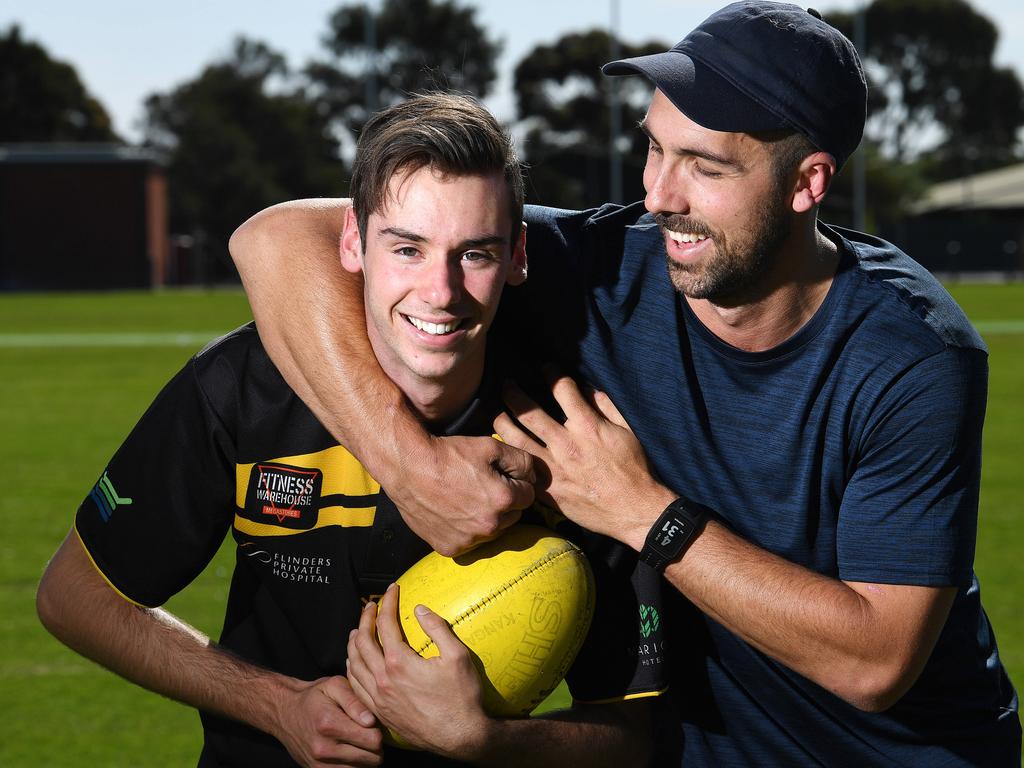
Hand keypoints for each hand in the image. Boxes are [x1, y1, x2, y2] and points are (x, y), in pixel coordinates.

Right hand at [271, 675, 383, 767]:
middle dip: (375, 747)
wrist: (285, 712)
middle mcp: (324, 748)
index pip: (372, 740)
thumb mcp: (335, 686)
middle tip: (368, 734)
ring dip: (366, 758)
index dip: (378, 732)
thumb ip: (355, 702)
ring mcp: (319, 764)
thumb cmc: (314, 696)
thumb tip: (371, 721)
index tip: (372, 725)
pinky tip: (349, 751)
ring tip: (358, 742)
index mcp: (330, 724)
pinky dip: (354, 765)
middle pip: (371, 759)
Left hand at [346, 584, 492, 759]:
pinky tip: (356, 664)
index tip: (393, 589)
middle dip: (365, 619)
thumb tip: (420, 609)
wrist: (461, 737)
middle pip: (362, 642)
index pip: (386, 624)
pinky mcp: (380, 713)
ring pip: (354, 665)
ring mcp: (379, 698)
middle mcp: (383, 680)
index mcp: (399, 663)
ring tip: (358, 630)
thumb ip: (437, 628)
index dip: (388, 602)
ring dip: (354, 643)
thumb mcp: (458, 657)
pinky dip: (352, 669)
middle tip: (371, 606)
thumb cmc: (462, 697)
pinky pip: (356, 687)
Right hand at [384, 435, 535, 555]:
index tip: (499, 475)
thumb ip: (522, 460)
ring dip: (487, 518)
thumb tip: (534, 476)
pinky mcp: (451, 548)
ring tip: (467, 498)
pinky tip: (454, 512)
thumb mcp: (491, 446)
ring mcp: (470, 540)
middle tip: (482, 485)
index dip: (516, 483)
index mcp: (503, 500)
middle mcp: (490, 526)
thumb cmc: (449, 455)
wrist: (409, 469)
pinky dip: (466, 530)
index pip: (528, 496)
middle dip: (504, 502)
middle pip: (513, 516)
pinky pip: (470, 542)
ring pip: (493, 531)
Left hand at [494, 373, 674, 551]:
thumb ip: (606, 407)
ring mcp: (553, 468)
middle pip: (528, 411)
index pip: (562, 389)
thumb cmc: (634, 469)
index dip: (551, 372)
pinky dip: (509, 455)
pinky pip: (520, 468)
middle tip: (506, 384)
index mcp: (587, 426)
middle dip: (513, 393)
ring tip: (498, 414)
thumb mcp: (627, 431)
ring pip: (515, 439)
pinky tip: (504, 447)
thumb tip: (586, 390)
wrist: (633, 511)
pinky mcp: (547, 490)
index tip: (545, 367)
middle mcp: (566, 444)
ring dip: (502, 422)